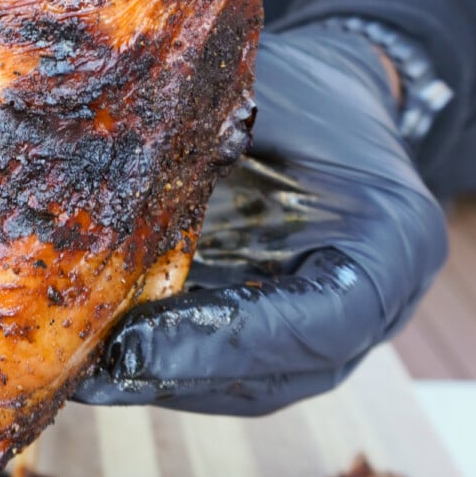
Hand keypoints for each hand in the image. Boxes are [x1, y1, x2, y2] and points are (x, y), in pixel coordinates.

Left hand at [73, 23, 448, 415]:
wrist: (340, 101)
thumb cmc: (309, 91)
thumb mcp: (269, 94)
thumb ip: (212, 129)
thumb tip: (118, 151)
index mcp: (391, 244)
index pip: (314, 324)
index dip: (220, 341)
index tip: (133, 341)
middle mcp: (376, 308)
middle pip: (279, 375)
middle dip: (179, 376)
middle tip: (90, 374)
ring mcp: (336, 332)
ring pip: (252, 385)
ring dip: (166, 383)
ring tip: (84, 375)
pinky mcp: (291, 331)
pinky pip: (235, 367)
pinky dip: (173, 363)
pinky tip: (105, 356)